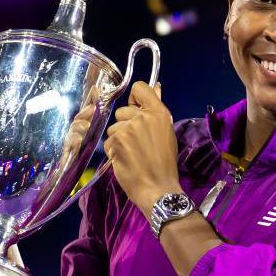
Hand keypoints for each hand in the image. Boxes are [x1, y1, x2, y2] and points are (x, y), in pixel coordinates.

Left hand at [104, 81, 180, 215]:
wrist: (158, 188)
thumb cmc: (165, 163)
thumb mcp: (166, 133)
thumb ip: (156, 111)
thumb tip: (156, 87)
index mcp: (159, 113)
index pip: (140, 88)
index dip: (135, 99)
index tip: (136, 110)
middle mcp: (143, 118)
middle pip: (122, 111)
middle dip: (126, 125)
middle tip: (137, 142)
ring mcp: (128, 130)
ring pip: (113, 128)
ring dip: (119, 139)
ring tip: (132, 153)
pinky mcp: (116, 143)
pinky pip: (108, 142)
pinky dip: (114, 151)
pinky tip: (126, 160)